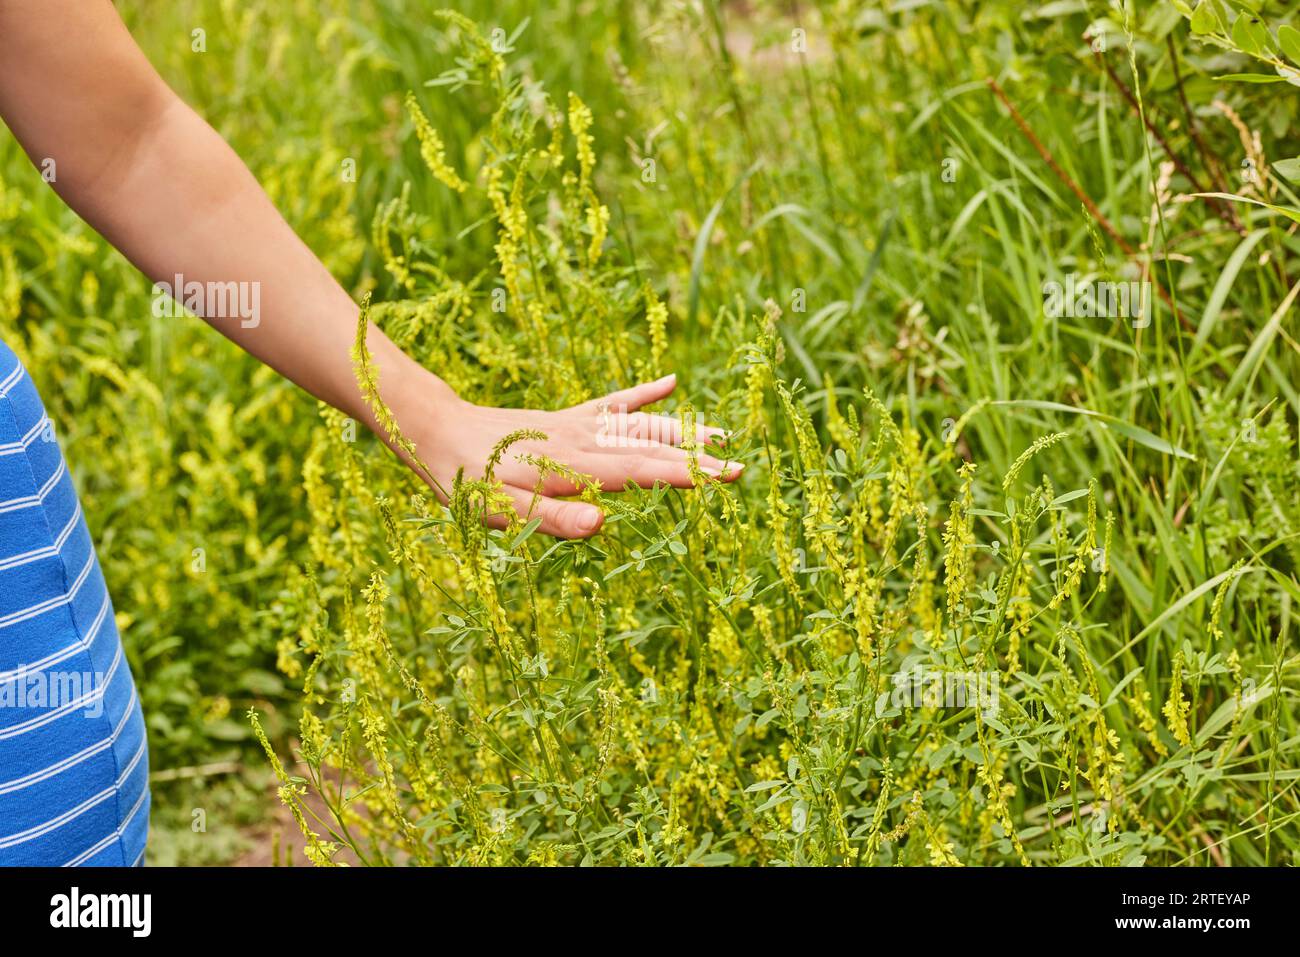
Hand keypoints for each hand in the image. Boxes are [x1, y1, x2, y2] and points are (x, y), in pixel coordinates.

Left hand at [406, 372, 741, 538]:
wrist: (435, 429)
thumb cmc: (465, 479)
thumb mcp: (499, 511)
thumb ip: (552, 519)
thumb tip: (602, 525)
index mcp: (573, 466)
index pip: (641, 471)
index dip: (685, 475)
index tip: (725, 478)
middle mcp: (582, 440)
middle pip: (650, 448)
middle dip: (697, 458)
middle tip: (740, 468)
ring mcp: (576, 426)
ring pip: (640, 425)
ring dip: (682, 429)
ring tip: (724, 433)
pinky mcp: (564, 419)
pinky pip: (611, 404)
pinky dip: (642, 395)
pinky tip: (670, 382)